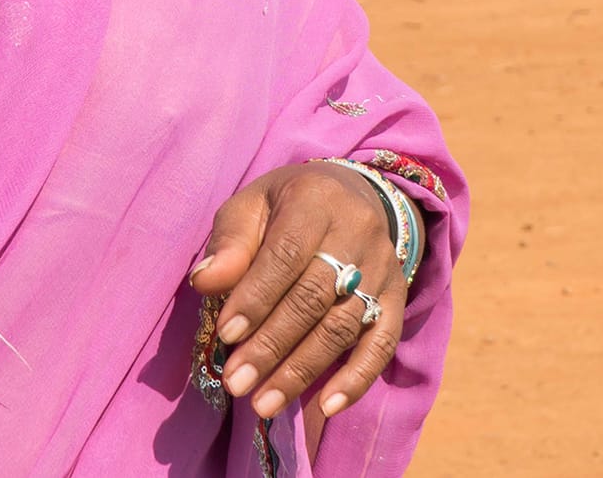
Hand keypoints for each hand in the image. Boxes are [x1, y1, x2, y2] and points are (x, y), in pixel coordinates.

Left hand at [189, 162, 402, 421]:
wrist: (352, 196)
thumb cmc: (286, 206)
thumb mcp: (252, 205)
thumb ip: (230, 243)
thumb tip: (205, 282)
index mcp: (315, 201)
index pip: (286, 254)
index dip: (256, 297)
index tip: (226, 335)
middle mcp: (356, 232)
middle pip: (313, 297)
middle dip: (271, 345)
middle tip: (236, 382)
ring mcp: (382, 267)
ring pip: (342, 326)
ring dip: (301, 371)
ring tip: (263, 403)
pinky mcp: (397, 298)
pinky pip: (382, 343)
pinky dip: (356, 379)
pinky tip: (326, 407)